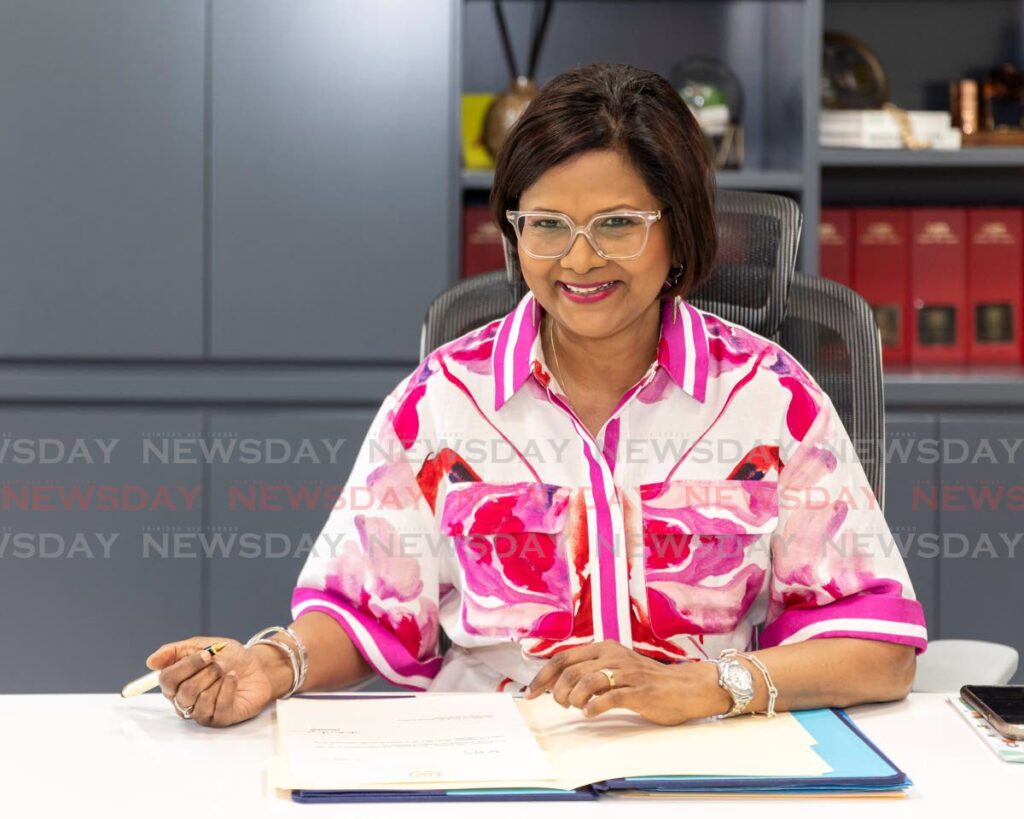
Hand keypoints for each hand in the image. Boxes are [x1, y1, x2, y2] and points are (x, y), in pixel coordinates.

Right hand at [146, 636, 277, 727]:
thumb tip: (151, 661)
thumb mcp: (202, 645)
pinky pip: (218, 707)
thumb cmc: (230, 657)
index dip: (186, 665)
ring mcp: (201, 712)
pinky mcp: (219, 719)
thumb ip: (175, 651)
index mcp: (177, 683)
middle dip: (206, 673)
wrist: (259, 666)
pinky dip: (228, 688)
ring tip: (227, 671)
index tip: (207, 654)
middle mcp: (185, 700)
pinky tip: (234, 679)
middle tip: (219, 663)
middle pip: (184, 692)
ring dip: (217, 680)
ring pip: (200, 700)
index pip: (167, 680)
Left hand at [523, 639, 731, 724]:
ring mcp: (626, 673)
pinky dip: (593, 707)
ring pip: (586, 683)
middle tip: (559, 704)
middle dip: (556, 691)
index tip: (530, 692)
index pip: (563, 657)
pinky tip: (590, 713)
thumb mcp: (615, 666)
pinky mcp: (638, 692)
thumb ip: (590, 670)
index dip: (543, 675)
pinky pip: (609, 698)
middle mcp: (612, 656)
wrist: (684, 687)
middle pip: (570, 671)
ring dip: (573, 699)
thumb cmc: (646, 680)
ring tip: (576, 707)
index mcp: (603, 648)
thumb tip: (557, 682)